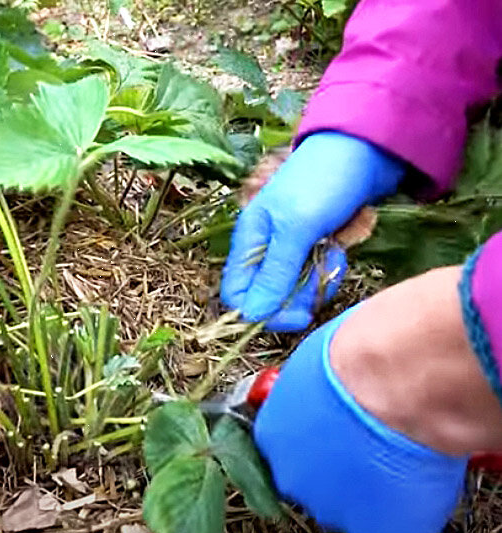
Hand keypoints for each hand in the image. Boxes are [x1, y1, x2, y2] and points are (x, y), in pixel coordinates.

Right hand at [221, 131, 404, 330]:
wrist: (364, 147)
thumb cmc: (323, 181)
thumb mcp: (297, 227)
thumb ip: (276, 272)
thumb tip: (252, 316)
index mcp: (249, 239)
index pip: (237, 294)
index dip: (261, 312)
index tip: (295, 315)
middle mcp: (265, 247)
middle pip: (268, 296)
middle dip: (297, 297)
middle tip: (324, 279)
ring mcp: (290, 246)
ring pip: (294, 288)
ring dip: (316, 282)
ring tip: (334, 253)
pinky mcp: (313, 244)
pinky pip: (314, 274)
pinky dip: (328, 269)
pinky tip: (339, 248)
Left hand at [253, 266, 501, 532]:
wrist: (397, 375)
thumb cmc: (359, 353)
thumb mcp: (313, 362)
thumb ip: (308, 392)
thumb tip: (320, 390)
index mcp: (271, 434)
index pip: (288, 449)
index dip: (318, 440)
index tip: (340, 430)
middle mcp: (291, 476)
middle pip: (313, 480)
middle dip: (339, 466)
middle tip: (371, 443)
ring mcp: (331, 505)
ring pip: (351, 504)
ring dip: (370, 486)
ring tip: (398, 454)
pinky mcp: (376, 528)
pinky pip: (389, 528)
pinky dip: (404, 513)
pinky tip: (414, 483)